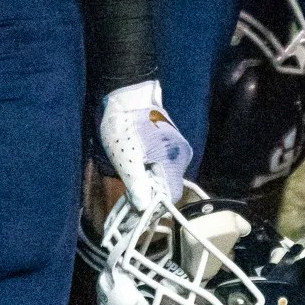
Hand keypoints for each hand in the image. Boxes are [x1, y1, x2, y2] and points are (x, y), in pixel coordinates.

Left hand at [96, 78, 191, 209]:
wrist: (127, 95)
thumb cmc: (124, 125)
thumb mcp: (125, 159)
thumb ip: (137, 184)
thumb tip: (143, 207)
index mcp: (173, 161)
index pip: (170, 195)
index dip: (154, 205)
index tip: (136, 208)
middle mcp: (180, 156)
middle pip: (168, 187)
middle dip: (151, 195)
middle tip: (130, 197)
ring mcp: (176, 149)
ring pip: (165, 177)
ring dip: (149, 184)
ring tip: (131, 180)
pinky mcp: (169, 144)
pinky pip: (163, 166)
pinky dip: (150, 172)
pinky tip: (137, 168)